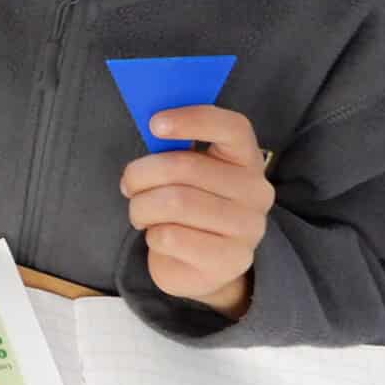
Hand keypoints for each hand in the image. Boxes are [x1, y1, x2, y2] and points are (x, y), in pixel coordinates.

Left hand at [120, 105, 273, 319]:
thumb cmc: (186, 207)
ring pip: (173, 203)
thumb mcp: (184, 172)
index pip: (232, 127)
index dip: (192, 119)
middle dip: (140, 174)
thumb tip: (152, 121)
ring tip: (141, 213)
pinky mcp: (229, 260)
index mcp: (245, 159)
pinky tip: (159, 237)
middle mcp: (256, 191)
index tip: (154, 124)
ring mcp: (247, 228)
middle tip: (128, 185)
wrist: (199, 265)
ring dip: (142, 207)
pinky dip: (152, 235)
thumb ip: (174, 145)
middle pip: (184, 167)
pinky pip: (170, 237)